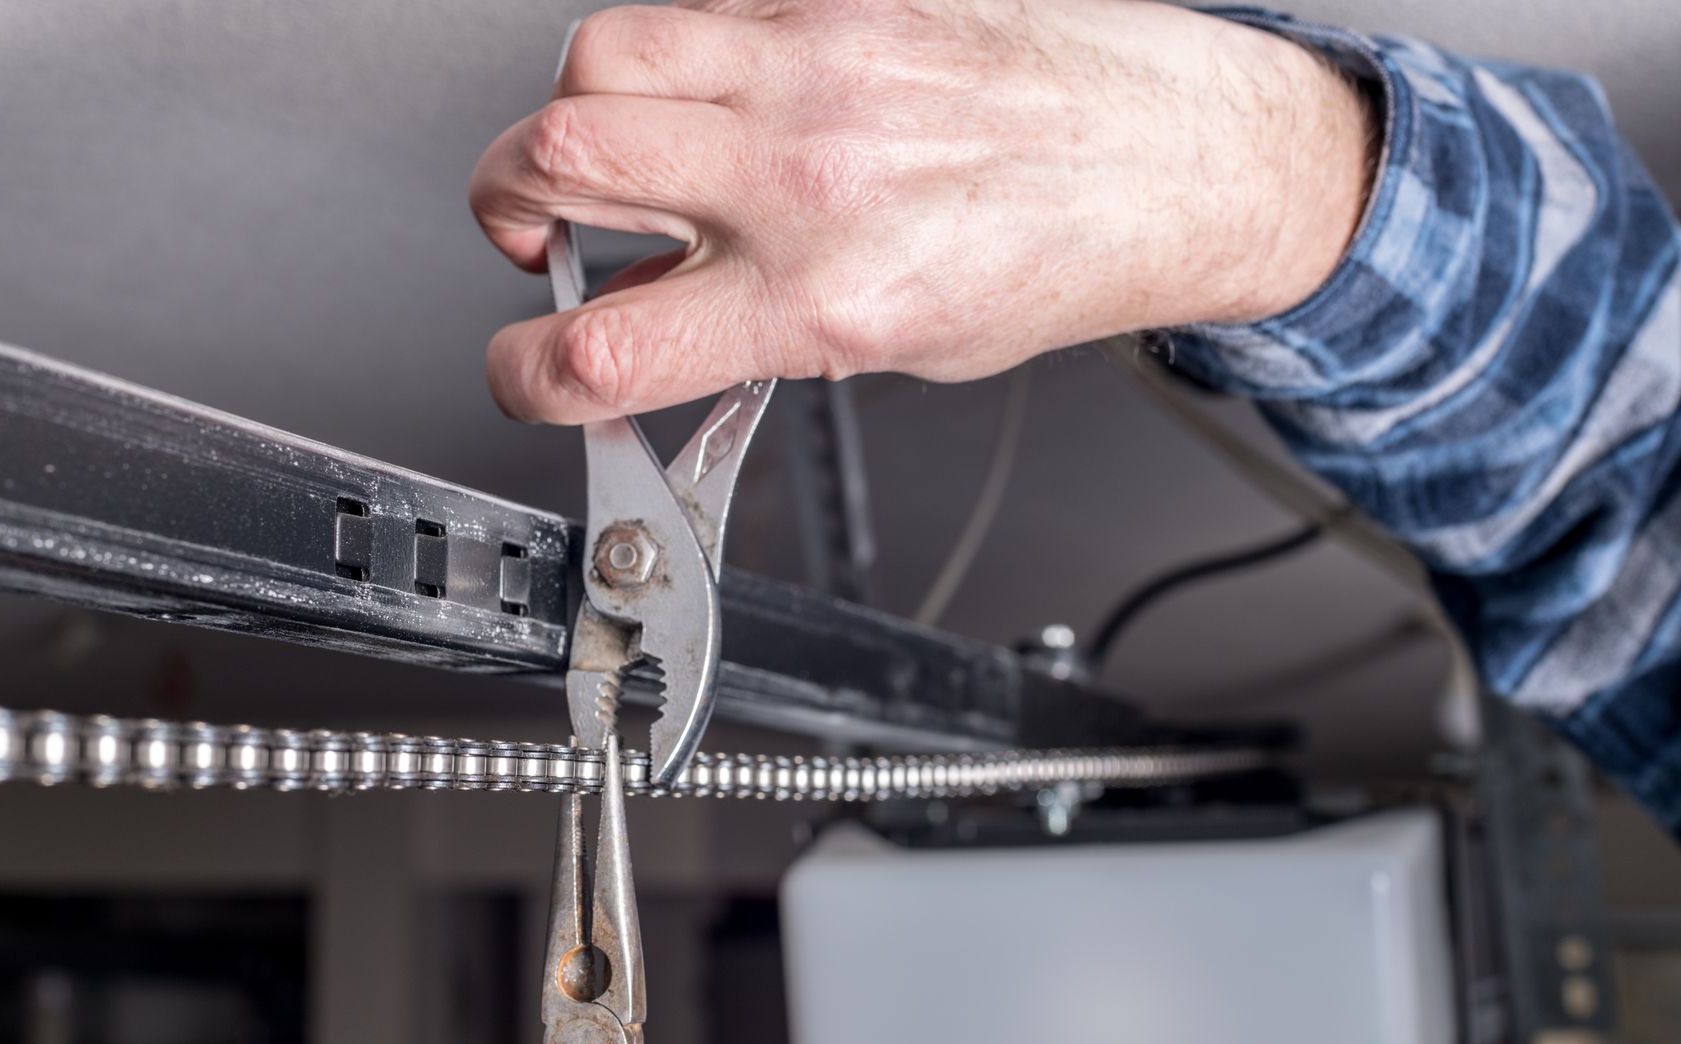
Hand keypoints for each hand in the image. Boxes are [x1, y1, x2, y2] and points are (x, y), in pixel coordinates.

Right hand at [469, 0, 1375, 424]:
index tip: (529, 364)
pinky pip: (697, 4)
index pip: (601, 346)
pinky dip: (676, 56)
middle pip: (556, 154)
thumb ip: (741, 335)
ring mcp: (817, 67)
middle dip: (514, 206)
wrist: (1166, 160)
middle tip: (555, 233)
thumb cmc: (1052, 259)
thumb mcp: (883, 348)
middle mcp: (807, 174)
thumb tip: (633, 320)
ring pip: (600, 56)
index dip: (523, 371)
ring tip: (629, 155)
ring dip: (581, 116)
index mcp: (822, 297)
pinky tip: (717, 96)